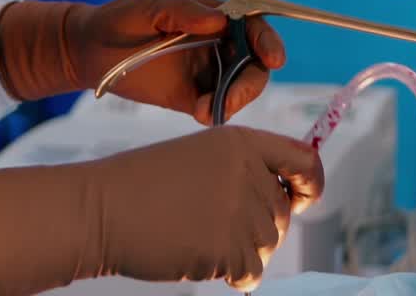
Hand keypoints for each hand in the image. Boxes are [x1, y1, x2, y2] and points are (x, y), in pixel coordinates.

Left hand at [0, 0, 284, 123]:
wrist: (87, 52)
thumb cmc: (116, 21)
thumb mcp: (144, 8)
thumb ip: (180, 10)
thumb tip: (219, 20)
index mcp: (210, 16)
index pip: (252, 24)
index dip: (268, 40)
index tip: (273, 59)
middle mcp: (215, 43)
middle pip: (255, 62)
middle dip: (253, 81)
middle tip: (233, 99)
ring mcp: (205, 71)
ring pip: (241, 87)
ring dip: (235, 100)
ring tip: (204, 110)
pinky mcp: (191, 96)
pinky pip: (217, 107)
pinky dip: (217, 113)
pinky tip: (199, 113)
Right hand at [0, 126, 325, 294]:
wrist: (104, 208)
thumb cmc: (147, 184)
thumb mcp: (202, 155)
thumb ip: (246, 168)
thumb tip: (290, 198)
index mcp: (241, 141)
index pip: (303, 159)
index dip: (310, 182)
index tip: (304, 196)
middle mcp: (247, 172)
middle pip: (282, 212)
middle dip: (258, 225)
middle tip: (214, 222)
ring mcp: (238, 211)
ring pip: (268, 244)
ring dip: (241, 250)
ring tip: (199, 234)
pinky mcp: (226, 249)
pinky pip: (250, 273)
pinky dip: (230, 273)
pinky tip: (199, 255)